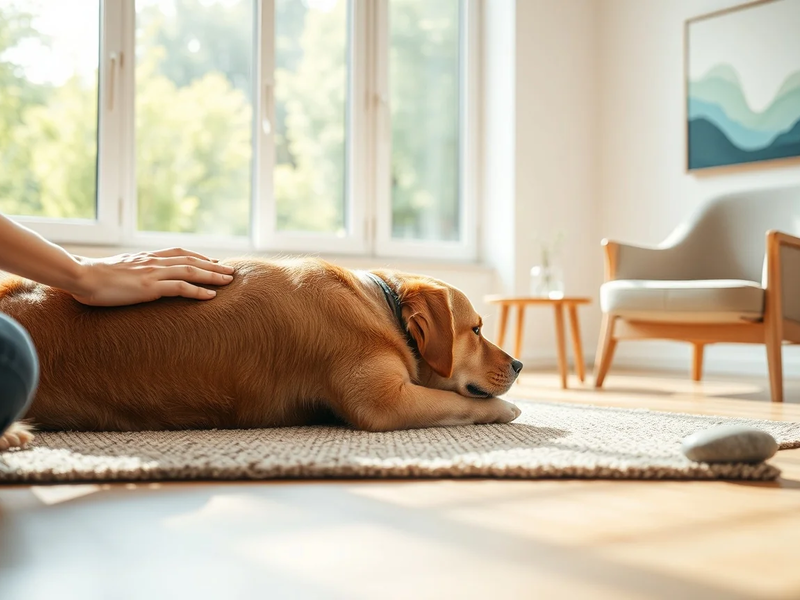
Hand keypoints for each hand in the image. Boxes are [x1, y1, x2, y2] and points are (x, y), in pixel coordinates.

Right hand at [70, 248, 234, 306]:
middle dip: (214, 266)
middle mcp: (154, 261)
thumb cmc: (94, 277)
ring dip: (213, 276)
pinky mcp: (149, 287)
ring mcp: (153, 273)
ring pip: (191, 271)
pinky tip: (212, 296)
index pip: (180, 252)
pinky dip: (198, 291)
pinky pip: (180, 288)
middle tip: (231, 271)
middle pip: (191, 260)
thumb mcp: (119, 269)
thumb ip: (133, 270)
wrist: (81, 276)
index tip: (214, 261)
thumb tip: (137, 278)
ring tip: (229, 281)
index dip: (199, 256)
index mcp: (147, 257)